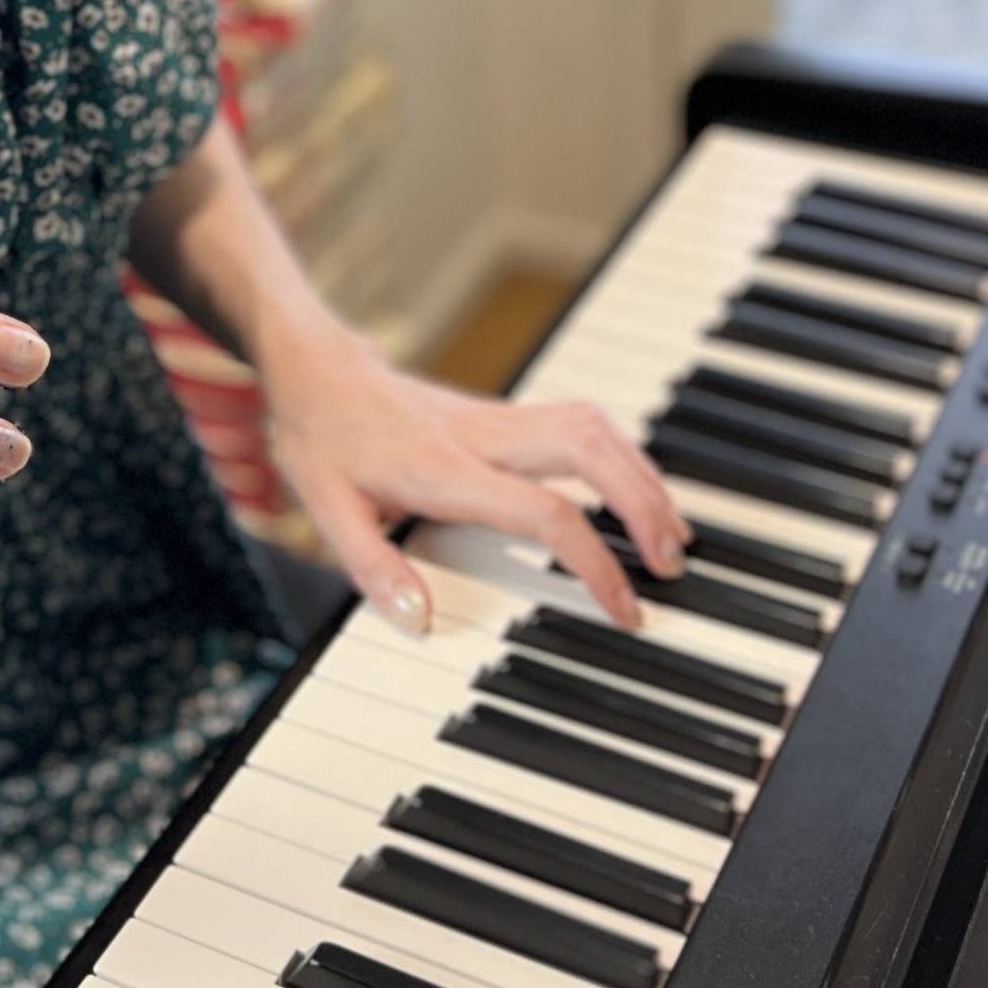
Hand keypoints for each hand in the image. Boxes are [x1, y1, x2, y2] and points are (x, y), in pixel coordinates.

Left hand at [259, 324, 688, 636]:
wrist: (316, 365)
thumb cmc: (323, 435)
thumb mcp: (326, 509)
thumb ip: (373, 568)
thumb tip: (421, 622)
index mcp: (445, 467)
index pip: (545, 512)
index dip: (594, 562)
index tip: (622, 606)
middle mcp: (483, 436)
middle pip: (590, 451)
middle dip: (643, 505)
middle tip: (671, 562)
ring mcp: (496, 417)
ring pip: (593, 427)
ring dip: (641, 474)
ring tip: (670, 531)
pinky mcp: (501, 412)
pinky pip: (579, 423)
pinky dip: (620, 455)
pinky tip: (633, 488)